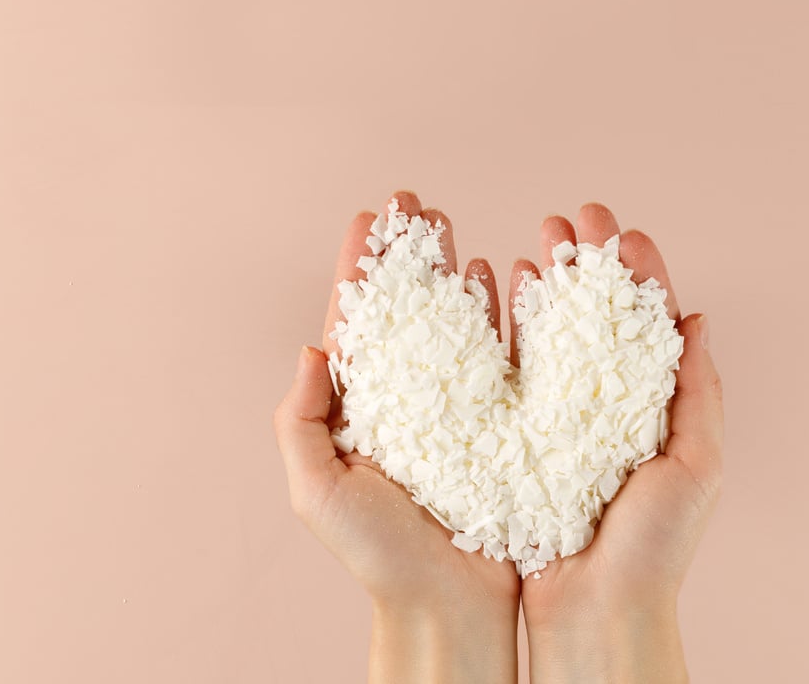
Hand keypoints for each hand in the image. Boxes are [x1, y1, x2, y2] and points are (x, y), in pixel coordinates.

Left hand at [273, 191, 519, 683]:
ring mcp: (457, 407)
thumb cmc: (379, 557)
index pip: (359, 321)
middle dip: (410, 254)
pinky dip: (505, 313)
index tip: (370, 216)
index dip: (363, 266)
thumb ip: (301, 422)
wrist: (449, 605)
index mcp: (362, 407)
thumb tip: (312, 350)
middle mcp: (410, 398)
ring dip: (455, 272)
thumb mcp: (319, 490)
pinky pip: (505, 355)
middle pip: (408, 309)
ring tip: (456, 228)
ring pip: (456, 323)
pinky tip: (506, 275)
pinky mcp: (502, 422)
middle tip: (417, 203)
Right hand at [513, 204, 724, 683]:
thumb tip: (698, 320)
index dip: (637, 274)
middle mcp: (608, 406)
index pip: (648, 324)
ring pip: (555, 336)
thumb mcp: (697, 466)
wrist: (594, 613)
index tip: (621, 230)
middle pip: (598, 317)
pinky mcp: (519, 439)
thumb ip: (700, 394)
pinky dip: (509, 328)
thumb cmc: (654, 550)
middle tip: (571, 218)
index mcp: (656, 408)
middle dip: (586, 264)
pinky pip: (512, 373)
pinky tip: (498, 294)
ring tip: (535, 242)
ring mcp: (562, 420)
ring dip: (547, 285)